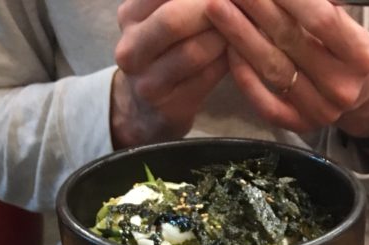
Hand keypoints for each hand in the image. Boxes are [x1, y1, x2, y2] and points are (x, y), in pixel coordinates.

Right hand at [112, 0, 228, 146]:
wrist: (148, 109)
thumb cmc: (164, 52)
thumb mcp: (158, 17)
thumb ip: (181, 0)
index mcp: (129, 16)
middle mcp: (131, 49)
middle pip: (173, 20)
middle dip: (210, 9)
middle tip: (235, 5)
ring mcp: (148, 82)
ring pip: (193, 51)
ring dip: (223, 37)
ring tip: (239, 28)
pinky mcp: (170, 106)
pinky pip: (206, 77)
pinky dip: (227, 61)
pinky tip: (237, 52)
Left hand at [204, 0, 368, 135]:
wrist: (361, 96)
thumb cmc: (346, 49)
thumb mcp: (344, 21)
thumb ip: (321, 4)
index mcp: (360, 54)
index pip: (321, 19)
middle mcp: (341, 86)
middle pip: (290, 39)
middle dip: (257, 7)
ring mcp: (320, 110)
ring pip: (273, 69)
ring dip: (241, 35)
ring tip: (218, 9)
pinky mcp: (300, 125)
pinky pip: (266, 103)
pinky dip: (245, 75)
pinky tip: (228, 49)